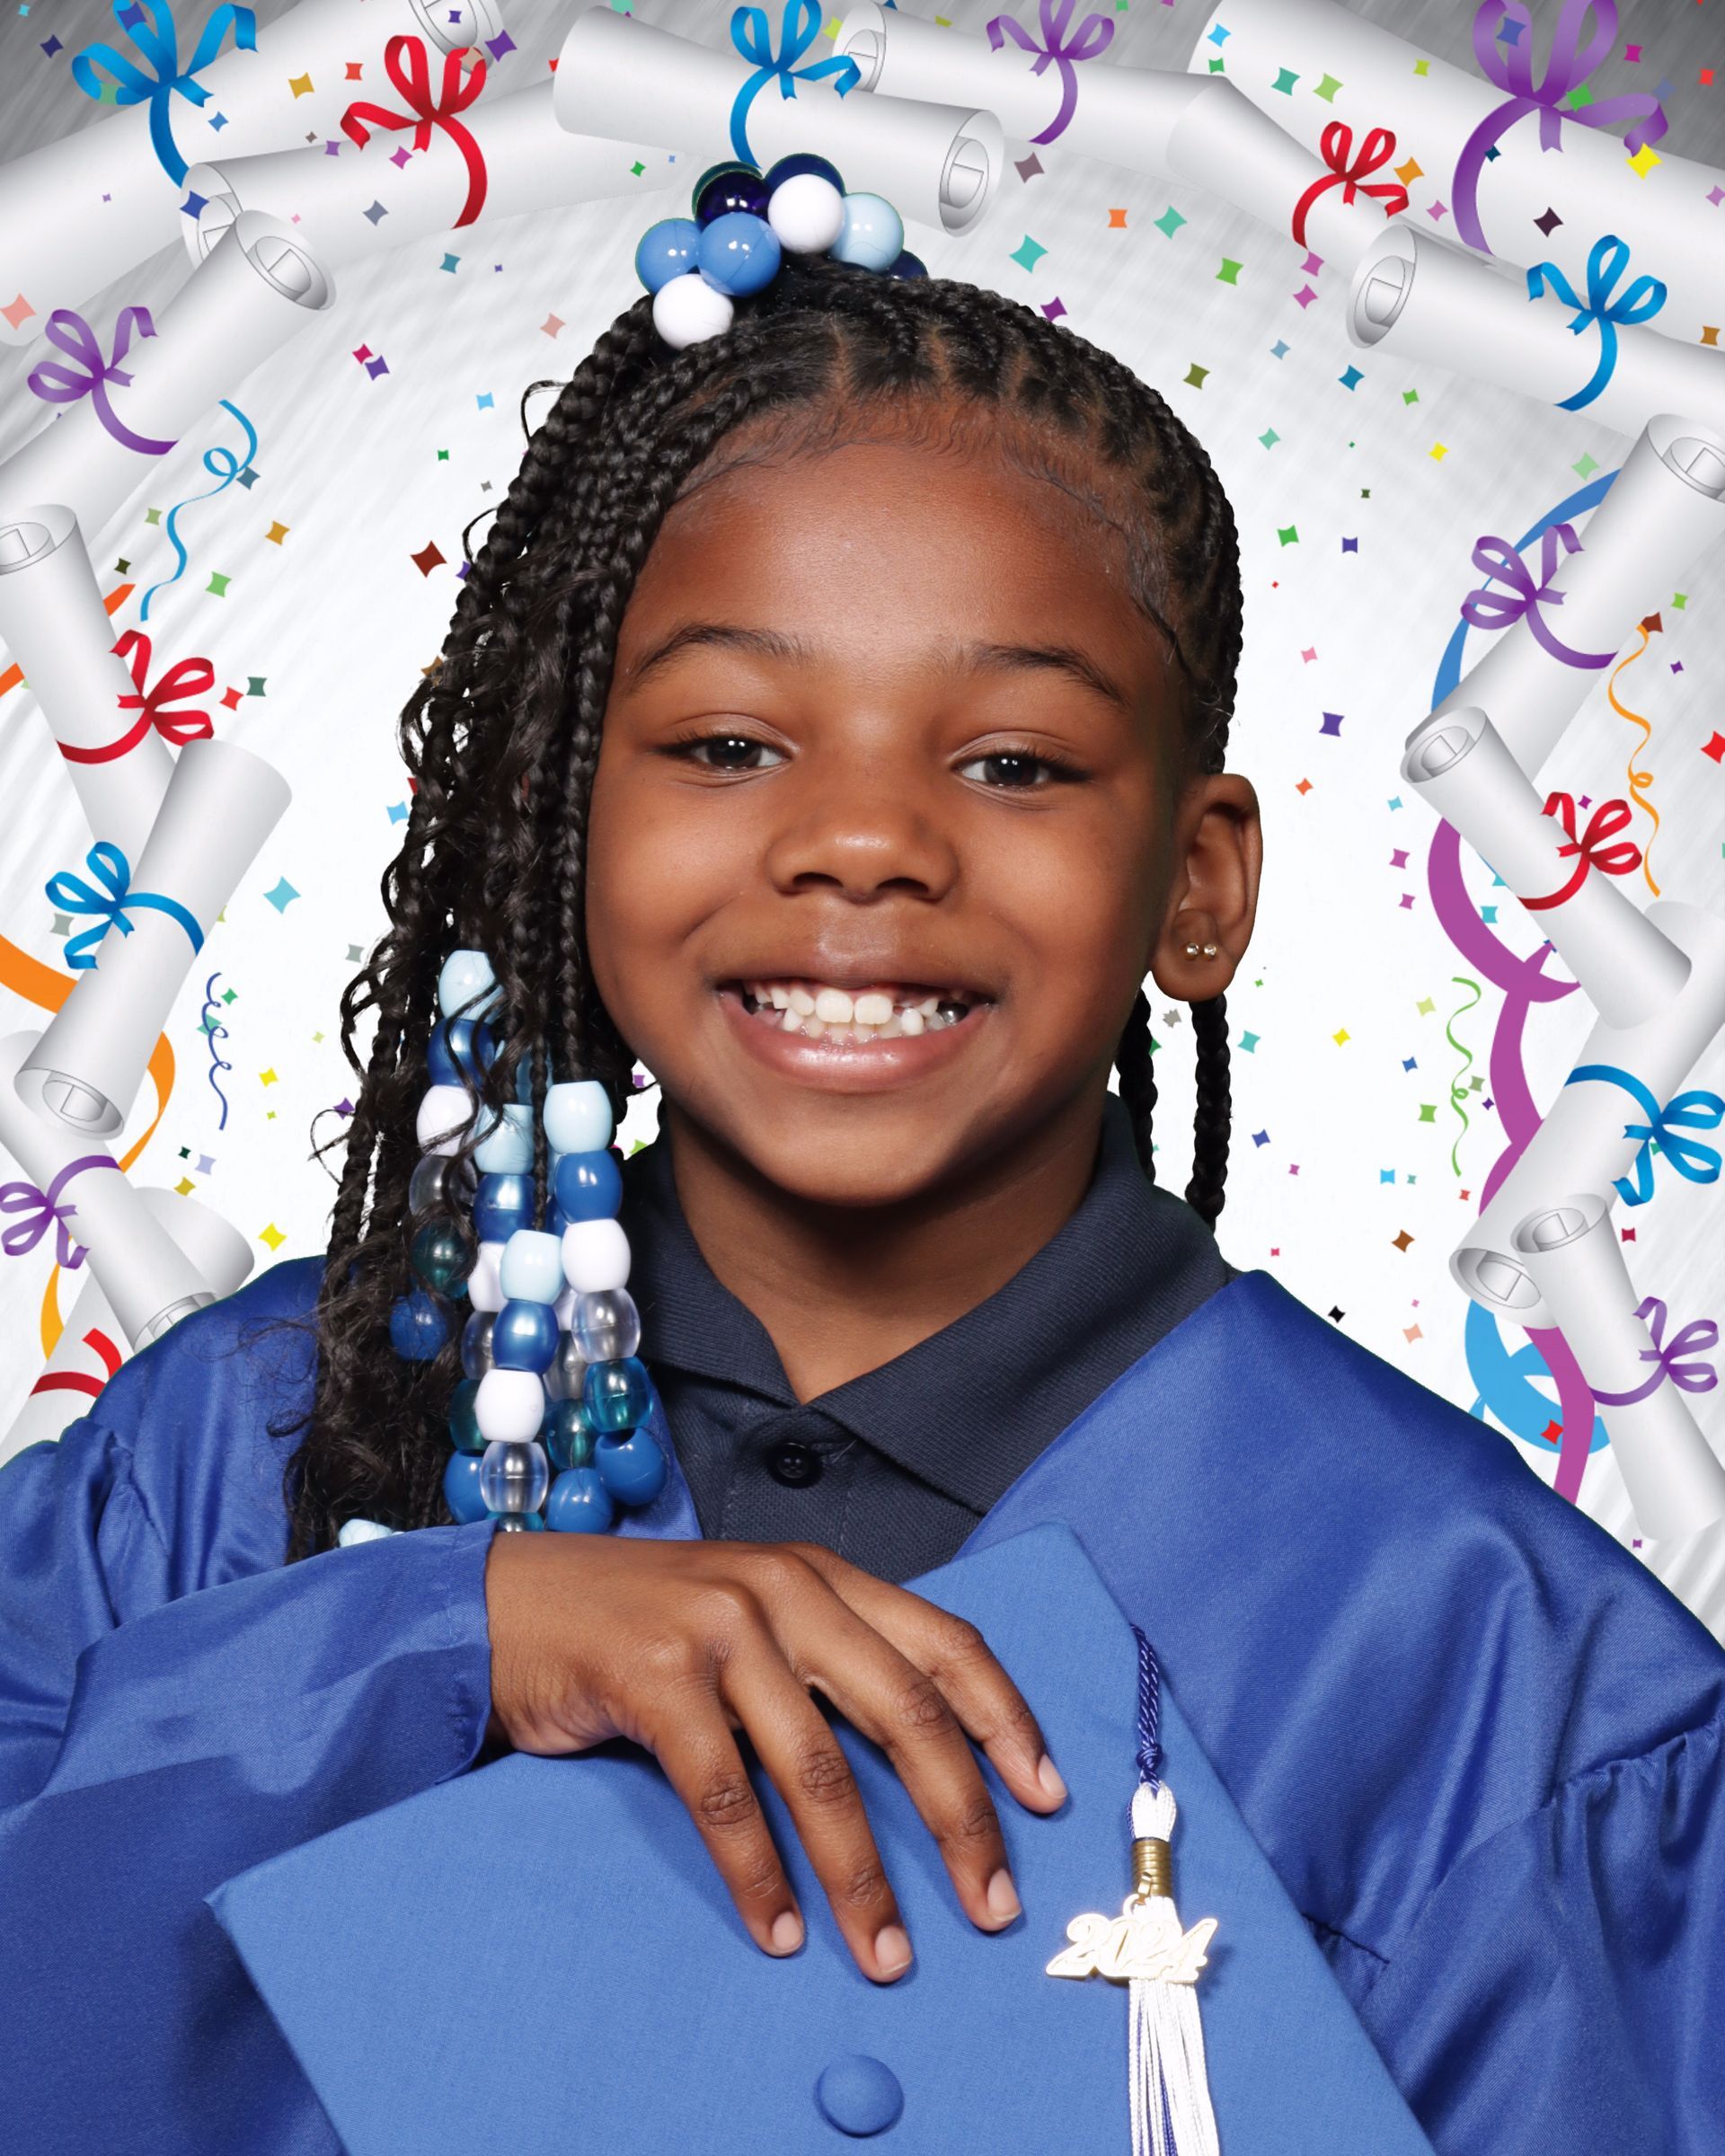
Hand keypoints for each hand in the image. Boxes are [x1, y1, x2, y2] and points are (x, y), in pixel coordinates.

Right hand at [482, 1533, 1068, 1981]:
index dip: (1006, 1721)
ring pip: (819, 1766)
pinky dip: (757, 1875)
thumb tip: (924, 1769)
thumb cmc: (641, 1625)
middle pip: (904, 1711)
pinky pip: (724, 1793)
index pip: (944, 1644)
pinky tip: (778, 1930)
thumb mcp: (750, 1618)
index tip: (1047, 1797)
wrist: (507, 1601)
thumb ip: (824, 1664)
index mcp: (822, 1575)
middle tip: (990, 1904)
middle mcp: (783, 1587)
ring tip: (887, 1952)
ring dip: (861, 1876)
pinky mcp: (653, 1673)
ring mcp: (717, 1625)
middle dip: (959, 1817)